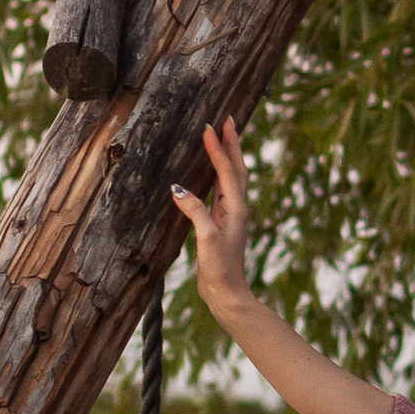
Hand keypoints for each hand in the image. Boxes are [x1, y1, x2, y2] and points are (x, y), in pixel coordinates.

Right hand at [170, 118, 253, 325]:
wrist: (226, 293)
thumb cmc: (220, 269)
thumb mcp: (206, 239)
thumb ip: (195, 212)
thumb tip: (178, 189)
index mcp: (236, 208)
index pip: (227, 171)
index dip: (218, 148)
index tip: (209, 127)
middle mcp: (236, 208)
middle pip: (236, 168)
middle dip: (231, 143)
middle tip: (228, 120)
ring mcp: (230, 215)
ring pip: (230, 177)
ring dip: (227, 156)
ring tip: (221, 137)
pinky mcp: (221, 223)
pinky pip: (221, 190)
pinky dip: (218, 174)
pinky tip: (211, 172)